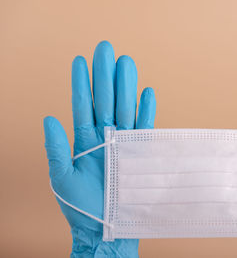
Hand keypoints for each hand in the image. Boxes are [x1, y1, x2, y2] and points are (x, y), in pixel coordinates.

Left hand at [43, 41, 155, 256]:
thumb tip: (49, 118)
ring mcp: (123, 143)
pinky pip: (144, 128)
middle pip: (105, 100)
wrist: (106, 228)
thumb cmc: (81, 207)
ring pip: (125, 109)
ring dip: (126, 86)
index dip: (81, 83)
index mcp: (83, 140)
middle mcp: (104, 137)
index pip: (82, 105)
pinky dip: (147, 111)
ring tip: (126, 62)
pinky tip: (147, 92)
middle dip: (104, 75)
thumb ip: (56, 148)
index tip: (80, 60)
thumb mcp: (61, 178)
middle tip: (105, 48)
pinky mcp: (139, 153)